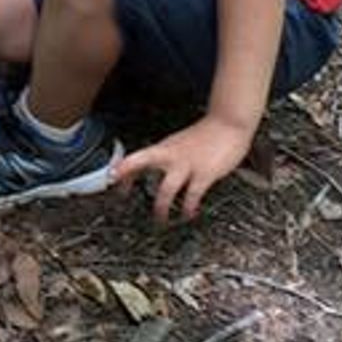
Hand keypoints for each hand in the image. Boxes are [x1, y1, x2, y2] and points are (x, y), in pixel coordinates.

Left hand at [113, 115, 252, 221]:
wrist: (229, 122)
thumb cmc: (208, 134)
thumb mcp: (181, 144)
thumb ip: (169, 157)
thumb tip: (159, 170)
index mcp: (164, 148)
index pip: (136, 157)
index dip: (121, 169)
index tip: (112, 181)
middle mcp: (171, 155)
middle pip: (141, 161)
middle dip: (127, 176)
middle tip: (121, 196)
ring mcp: (187, 164)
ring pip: (166, 188)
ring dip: (161, 207)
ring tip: (160, 219)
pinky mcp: (204, 174)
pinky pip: (192, 195)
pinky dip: (188, 208)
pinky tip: (188, 214)